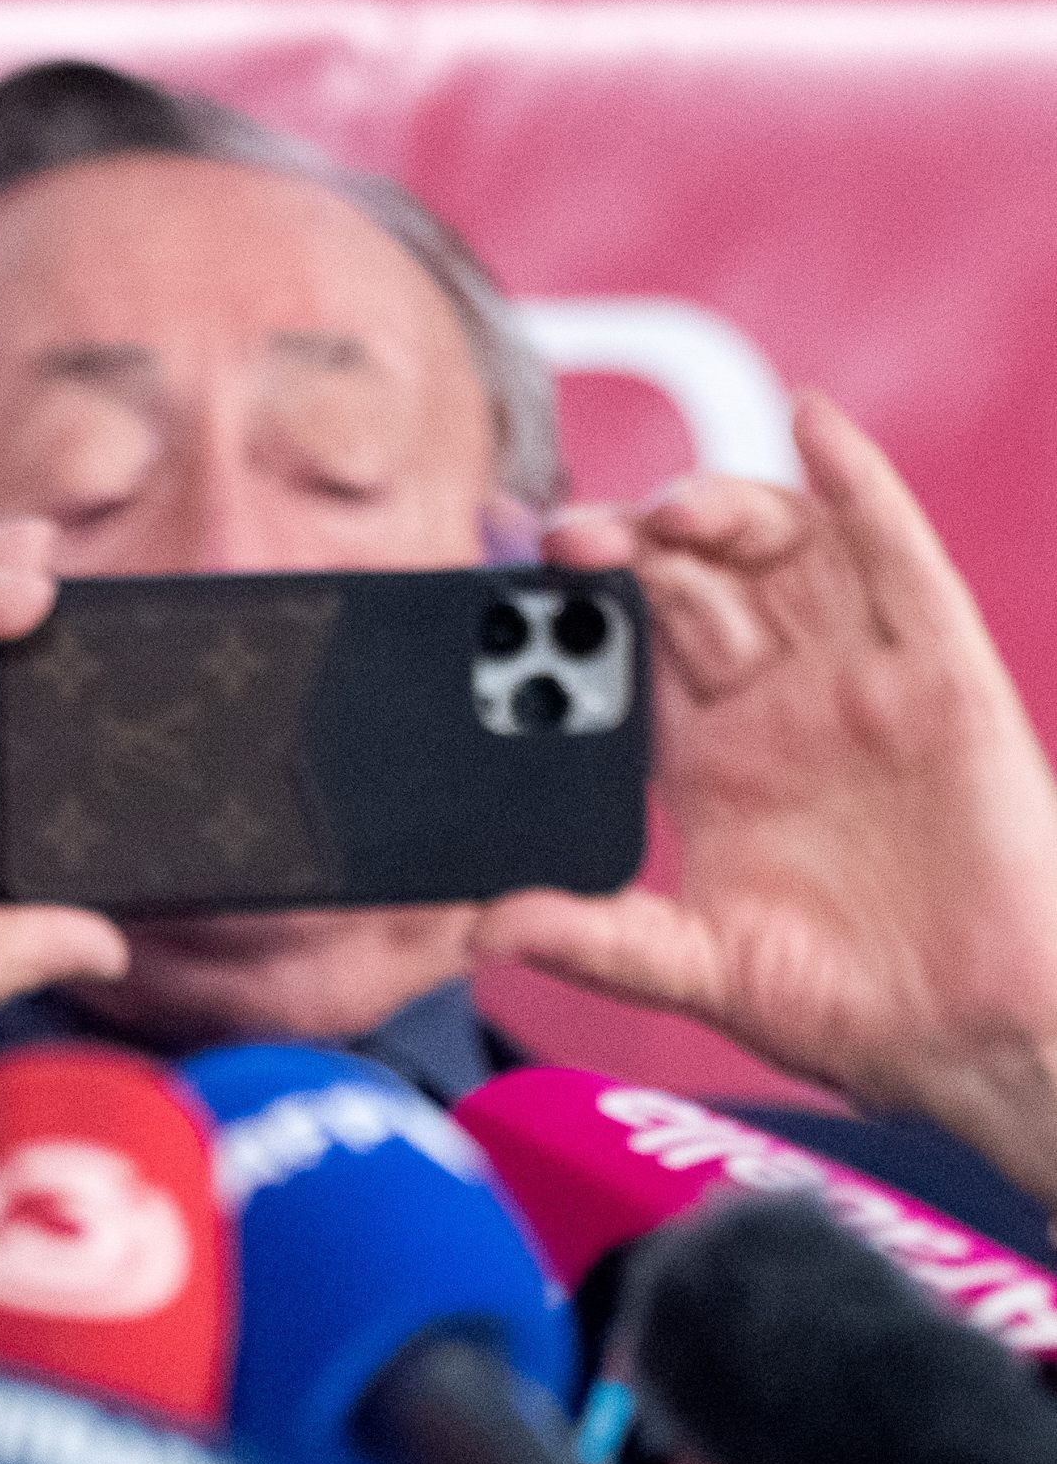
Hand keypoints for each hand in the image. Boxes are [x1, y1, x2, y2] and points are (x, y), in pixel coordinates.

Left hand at [475, 393, 1056, 1206]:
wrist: (979, 1037)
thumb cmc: (849, 1004)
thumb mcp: (697, 968)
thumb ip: (596, 939)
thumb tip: (484, 928)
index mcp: (706, 756)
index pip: (620, 653)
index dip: (565, 612)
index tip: (501, 586)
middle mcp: (776, 700)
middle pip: (689, 581)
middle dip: (624, 548)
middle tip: (563, 541)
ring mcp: (858, 679)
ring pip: (781, 550)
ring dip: (716, 508)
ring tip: (663, 509)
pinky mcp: (942, 676)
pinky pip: (900, 562)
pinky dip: (860, 486)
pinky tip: (816, 425)